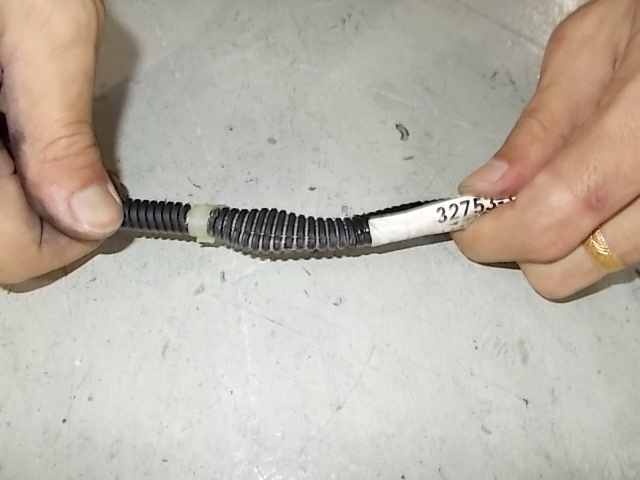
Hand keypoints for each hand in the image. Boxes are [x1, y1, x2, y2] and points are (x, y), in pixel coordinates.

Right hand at [0, 0, 121, 284]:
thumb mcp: (46, 31)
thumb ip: (61, 132)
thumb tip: (92, 215)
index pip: (6, 250)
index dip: (62, 247)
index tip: (99, 216)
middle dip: (36, 229)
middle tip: (74, 189)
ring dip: (16, 207)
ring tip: (36, 155)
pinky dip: (4, 180)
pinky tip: (11, 141)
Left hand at [452, 0, 639, 299]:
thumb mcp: (588, 50)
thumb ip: (539, 126)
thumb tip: (487, 188)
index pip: (559, 211)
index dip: (500, 234)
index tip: (470, 231)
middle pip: (573, 265)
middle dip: (523, 247)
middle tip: (506, 210)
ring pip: (600, 267)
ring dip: (562, 244)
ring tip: (552, 191)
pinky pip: (630, 250)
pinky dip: (598, 234)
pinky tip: (593, 193)